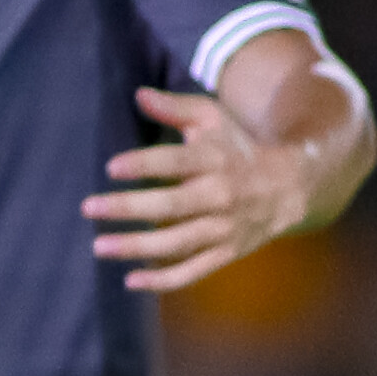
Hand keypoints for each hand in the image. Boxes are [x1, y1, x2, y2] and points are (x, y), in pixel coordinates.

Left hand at [85, 82, 370, 291]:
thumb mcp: (212, 119)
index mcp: (215, 159)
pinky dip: (163, 281)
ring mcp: (224, 229)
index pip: (175, 162)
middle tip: (88, 208)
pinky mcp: (225, 253)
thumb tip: (138, 94)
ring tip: (99, 246)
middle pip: (171, 206)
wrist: (287, 186)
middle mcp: (220, 195)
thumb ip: (175, 108)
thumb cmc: (237, 147)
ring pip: (178, 243)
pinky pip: (193, 272)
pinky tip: (131, 281)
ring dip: (137, 248)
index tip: (111, 167)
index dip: (143, 164)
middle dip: (128, 208)